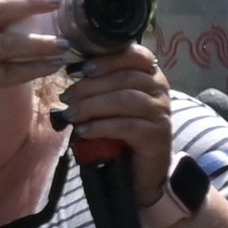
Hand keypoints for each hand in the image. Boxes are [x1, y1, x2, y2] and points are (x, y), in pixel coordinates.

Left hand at [61, 45, 176, 208]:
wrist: (139, 172)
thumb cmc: (121, 134)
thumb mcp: (111, 105)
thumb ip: (100, 86)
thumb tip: (71, 73)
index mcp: (151, 75)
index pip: (135, 55)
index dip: (107, 59)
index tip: (80, 69)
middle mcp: (160, 90)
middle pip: (125, 78)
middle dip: (90, 85)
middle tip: (66, 96)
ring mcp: (161, 113)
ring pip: (125, 99)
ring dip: (92, 105)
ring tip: (71, 114)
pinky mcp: (157, 136)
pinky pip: (126, 126)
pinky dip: (100, 127)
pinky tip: (83, 132)